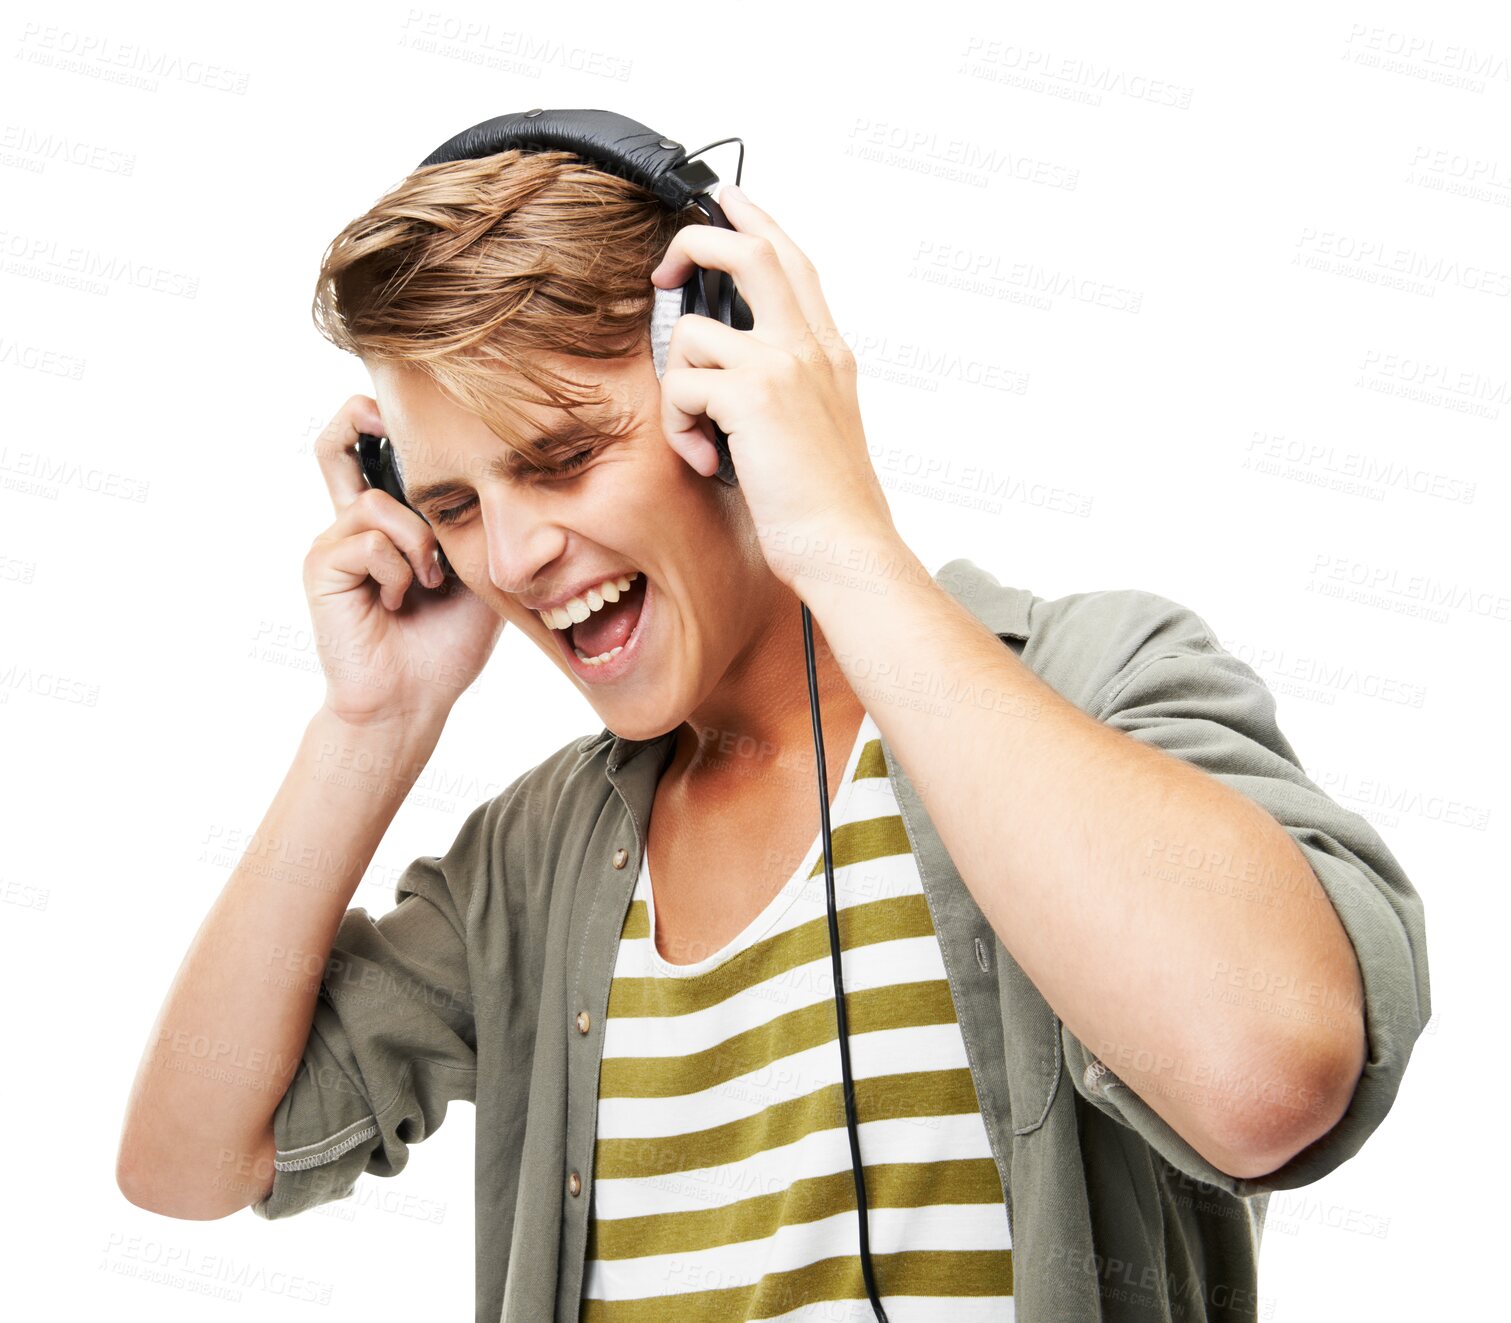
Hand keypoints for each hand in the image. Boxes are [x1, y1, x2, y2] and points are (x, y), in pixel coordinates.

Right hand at [304, 395, 504, 728]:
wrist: (414, 699)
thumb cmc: (448, 642)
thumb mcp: (479, 574)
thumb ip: (478, 528)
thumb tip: (509, 481)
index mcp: (391, 523)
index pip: (375, 452)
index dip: (388, 420)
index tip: (422, 413)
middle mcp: (355, 523)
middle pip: (336, 441)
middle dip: (361, 417)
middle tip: (386, 417)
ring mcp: (334, 542)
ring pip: (379, 503)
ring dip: (419, 543)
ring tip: (427, 582)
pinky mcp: (321, 566)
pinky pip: (369, 541)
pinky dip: (399, 570)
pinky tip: (399, 601)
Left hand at [650, 185, 900, 594]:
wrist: (847, 548)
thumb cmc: (828, 506)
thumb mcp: (819, 429)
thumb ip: (790, 388)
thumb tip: (729, 375)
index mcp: (829, 352)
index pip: (794, 262)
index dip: (756, 222)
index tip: (725, 202)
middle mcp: (811, 347)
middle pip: (751, 252)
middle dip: (695, 244)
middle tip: (665, 273)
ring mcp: (784, 365)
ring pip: (692, 332)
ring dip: (676, 385)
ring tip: (700, 436)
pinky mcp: (754, 395)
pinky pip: (682, 385)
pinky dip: (679, 427)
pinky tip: (707, 460)